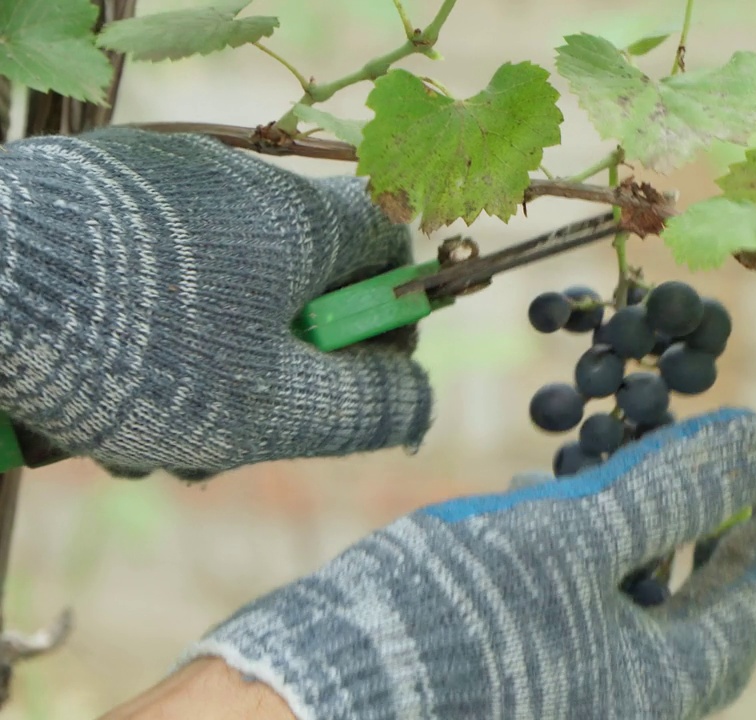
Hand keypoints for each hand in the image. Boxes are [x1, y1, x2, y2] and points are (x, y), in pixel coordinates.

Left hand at [0, 128, 431, 478]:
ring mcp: (156, 188)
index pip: (388, 247)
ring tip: (139, 441)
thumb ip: (366, 408)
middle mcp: (236, 186)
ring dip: (196, 377)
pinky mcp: (91, 201)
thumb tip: (419, 400)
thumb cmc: (139, 350)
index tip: (362, 375)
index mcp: (298, 223)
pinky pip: (150, 278)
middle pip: (294, 287)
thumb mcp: (271, 408)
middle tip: (231, 437)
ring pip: (214, 297)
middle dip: (274, 374)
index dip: (389, 317)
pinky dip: (140, 339)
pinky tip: (92, 398)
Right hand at [175, 408, 755, 719]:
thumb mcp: (576, 540)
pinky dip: (595, 545)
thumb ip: (675, 490)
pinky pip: (580, 601)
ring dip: (663, 526)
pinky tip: (575, 497)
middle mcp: (625, 698)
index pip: (753, 590)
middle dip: (733, 522)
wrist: (304, 711)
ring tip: (675, 463)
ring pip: (641, 599)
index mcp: (661, 684)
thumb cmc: (446, 626)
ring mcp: (567, 686)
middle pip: (706, 600)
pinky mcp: (513, 668)